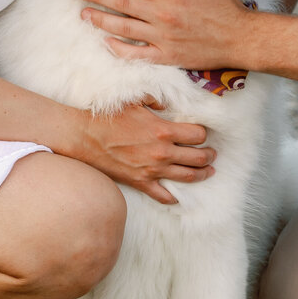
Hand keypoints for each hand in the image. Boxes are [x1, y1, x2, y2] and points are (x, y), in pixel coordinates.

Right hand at [78, 98, 215, 205]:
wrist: (85, 137)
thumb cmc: (109, 117)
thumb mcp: (136, 100)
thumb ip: (156, 101)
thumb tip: (167, 106)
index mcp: (164, 131)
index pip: (198, 135)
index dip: (203, 133)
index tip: (202, 133)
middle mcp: (162, 153)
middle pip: (198, 157)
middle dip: (209, 155)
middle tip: (212, 154)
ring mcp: (153, 170)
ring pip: (188, 177)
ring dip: (201, 174)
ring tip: (208, 171)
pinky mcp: (141, 182)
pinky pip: (163, 196)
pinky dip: (173, 197)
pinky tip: (179, 196)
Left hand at [80, 0, 255, 68]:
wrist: (239, 38)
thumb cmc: (224, 6)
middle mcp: (161, 15)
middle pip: (122, 3)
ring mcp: (161, 38)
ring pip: (123, 28)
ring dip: (101, 20)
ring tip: (84, 13)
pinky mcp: (165, 56)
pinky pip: (136, 54)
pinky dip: (119, 50)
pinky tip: (106, 43)